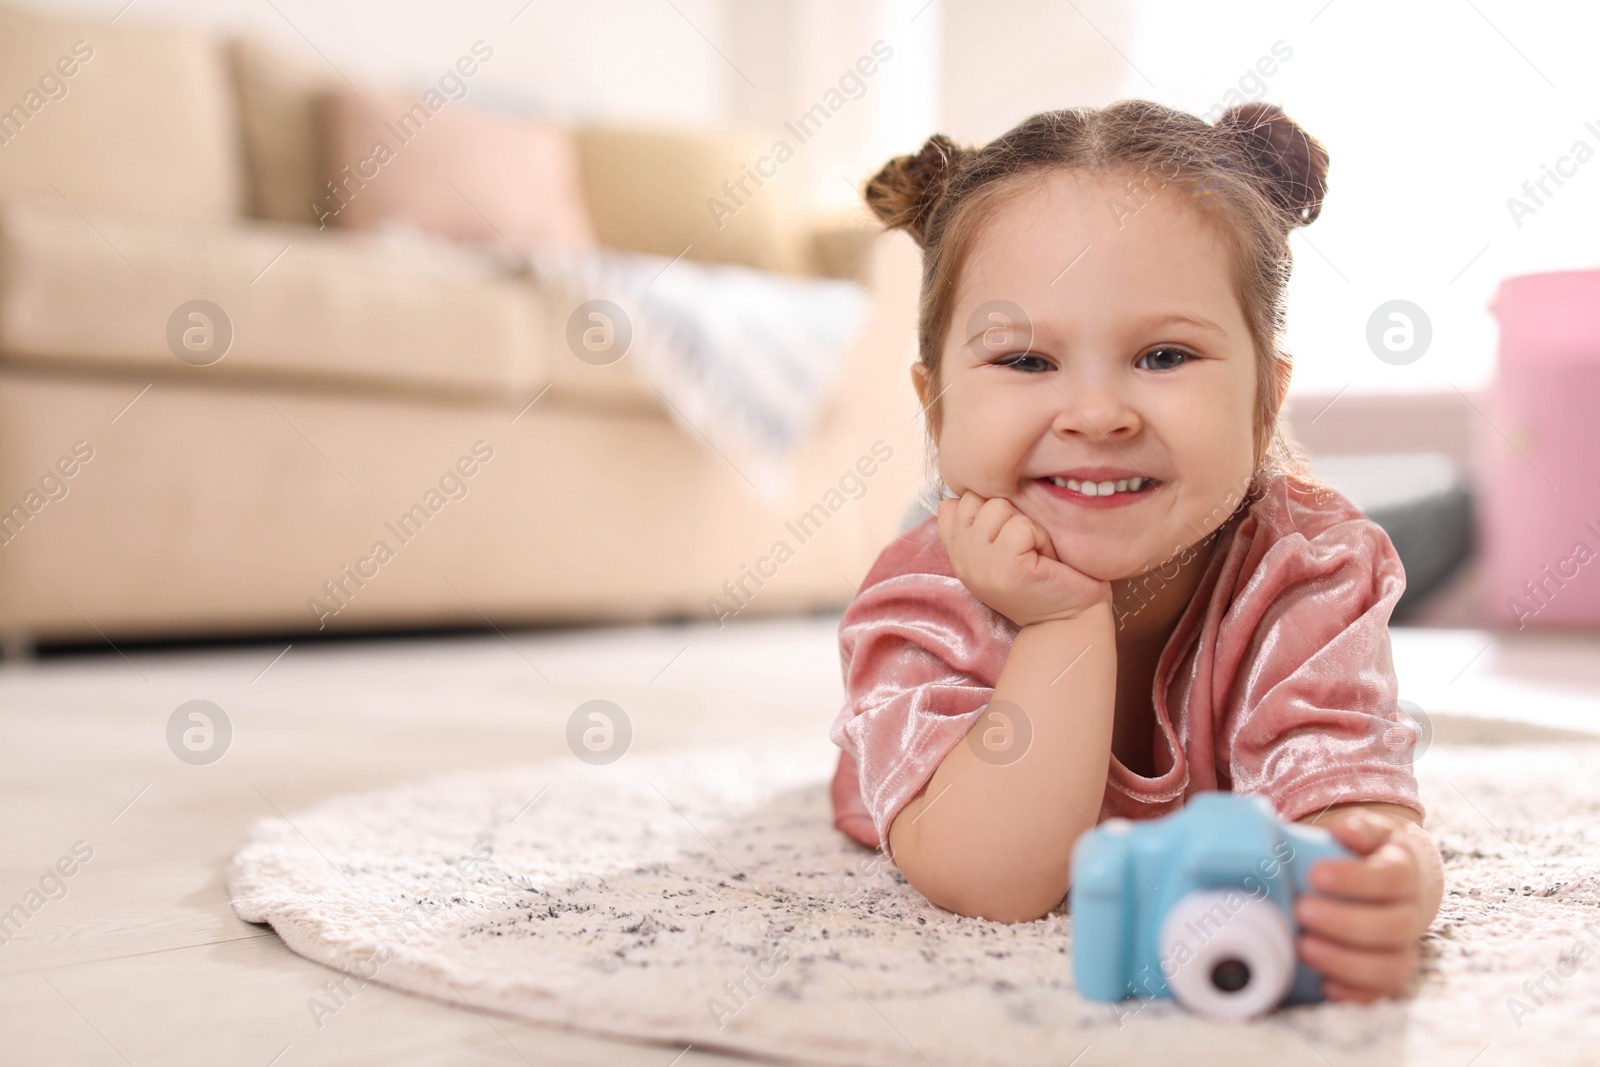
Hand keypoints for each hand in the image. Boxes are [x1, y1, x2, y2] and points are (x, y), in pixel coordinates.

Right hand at [936, 489, 1110, 627]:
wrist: (1070, 620)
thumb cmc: (1045, 576)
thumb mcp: (1001, 545)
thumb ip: (984, 520)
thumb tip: (985, 475)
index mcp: (957, 551)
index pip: (953, 503)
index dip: (986, 508)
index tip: (1006, 536)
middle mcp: (961, 558)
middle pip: (977, 497)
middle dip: (1009, 513)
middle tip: (1025, 545)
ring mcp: (979, 564)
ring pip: (998, 507)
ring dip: (1026, 525)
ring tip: (1035, 552)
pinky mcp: (1005, 568)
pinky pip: (1021, 526)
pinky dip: (1040, 538)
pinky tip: (1044, 560)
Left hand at [1294, 809, 1426, 1001]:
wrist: (1397, 876)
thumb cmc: (1371, 852)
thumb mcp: (1369, 831)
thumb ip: (1359, 828)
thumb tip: (1346, 830)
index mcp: (1404, 872)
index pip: (1391, 877)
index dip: (1356, 879)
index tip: (1316, 874)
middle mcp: (1410, 913)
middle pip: (1391, 926)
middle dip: (1344, 922)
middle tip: (1302, 910)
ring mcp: (1402, 946)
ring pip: (1389, 965)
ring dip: (1345, 961)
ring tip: (1303, 947)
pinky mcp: (1389, 971)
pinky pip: (1381, 992)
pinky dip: (1355, 993)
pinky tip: (1324, 984)